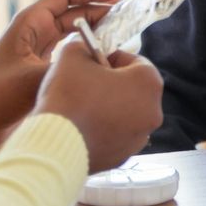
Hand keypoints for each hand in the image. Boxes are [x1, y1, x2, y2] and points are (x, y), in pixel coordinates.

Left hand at [0, 0, 118, 153]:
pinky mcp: (40, 70)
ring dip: (96, 32)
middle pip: (74, 12)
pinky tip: (103, 61)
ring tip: (121, 36)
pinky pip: (70, 53)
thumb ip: (64, 68)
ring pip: (74, 33)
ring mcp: (38, 52)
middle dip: (100, 11)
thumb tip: (97, 64)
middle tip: (127, 17)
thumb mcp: (30, 79)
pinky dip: (87, 53)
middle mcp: (35, 33)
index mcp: (30, 23)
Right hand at [34, 39, 164, 172]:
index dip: (111, 59)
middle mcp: (153, 112)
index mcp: (148, 83)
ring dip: (108, 108)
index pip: (135, 62)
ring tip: (80, 108)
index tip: (92, 64)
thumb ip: (84, 47)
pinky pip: (114, 137)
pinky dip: (102, 131)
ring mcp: (139, 138)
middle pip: (132, 89)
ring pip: (125, 115)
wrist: (52, 145)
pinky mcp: (122, 158)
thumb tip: (85, 52)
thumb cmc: (68, 95)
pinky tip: (80, 128)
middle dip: (111, 84)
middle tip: (85, 84)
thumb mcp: (72, 54)